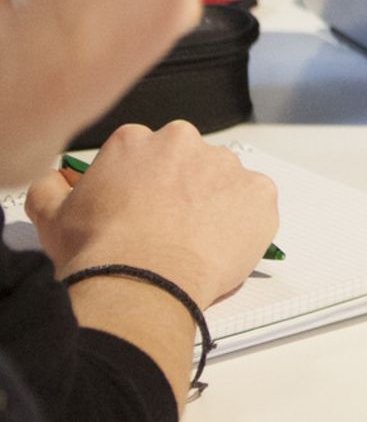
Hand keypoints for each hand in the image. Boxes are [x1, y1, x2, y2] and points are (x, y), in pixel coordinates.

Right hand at [25, 122, 279, 304]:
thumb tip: (59, 179)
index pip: (145, 153)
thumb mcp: (52, 214)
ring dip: (215, 204)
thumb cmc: (99, 250)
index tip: (144, 207)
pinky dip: (247, 221)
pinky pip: (258, 202)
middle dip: (182, 189)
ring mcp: (225, 165)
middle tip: (171, 226)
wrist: (140, 280)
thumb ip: (54, 186)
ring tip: (196, 241)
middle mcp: (183, 142)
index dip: (145, 184)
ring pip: (224, 181)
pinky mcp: (259, 192)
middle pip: (188, 162)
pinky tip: (223, 244)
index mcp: (135, 140)